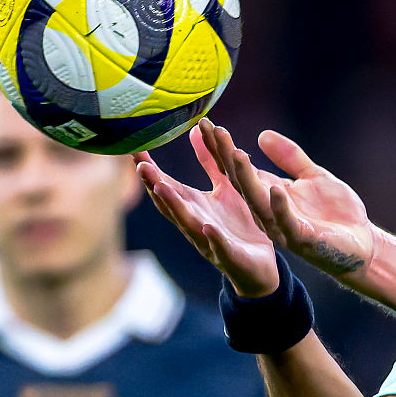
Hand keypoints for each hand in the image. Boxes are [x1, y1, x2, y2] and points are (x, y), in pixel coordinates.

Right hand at [137, 122, 282, 296]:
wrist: (261, 267)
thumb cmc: (240, 226)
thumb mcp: (227, 188)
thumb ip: (212, 162)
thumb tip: (196, 129)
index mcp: (195, 207)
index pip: (167, 186)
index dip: (150, 171)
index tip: (134, 149)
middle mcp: (196, 223)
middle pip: (171, 204)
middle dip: (155, 185)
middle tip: (141, 166)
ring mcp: (211, 242)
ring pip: (188, 224)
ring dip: (174, 206)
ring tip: (161, 189)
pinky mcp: (232, 258)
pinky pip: (222, 248)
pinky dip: (214, 238)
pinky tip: (208, 227)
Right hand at [174, 124, 380, 288]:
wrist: (363, 244)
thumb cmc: (336, 213)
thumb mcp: (313, 176)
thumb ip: (290, 157)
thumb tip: (263, 135)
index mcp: (268, 195)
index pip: (238, 170)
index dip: (222, 148)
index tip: (205, 124)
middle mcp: (269, 211)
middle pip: (241, 182)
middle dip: (225, 157)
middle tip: (213, 132)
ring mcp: (283, 227)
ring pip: (258, 202)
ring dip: (247, 178)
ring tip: (237, 154)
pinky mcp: (302, 239)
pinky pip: (287, 222)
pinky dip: (280, 206)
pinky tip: (276, 189)